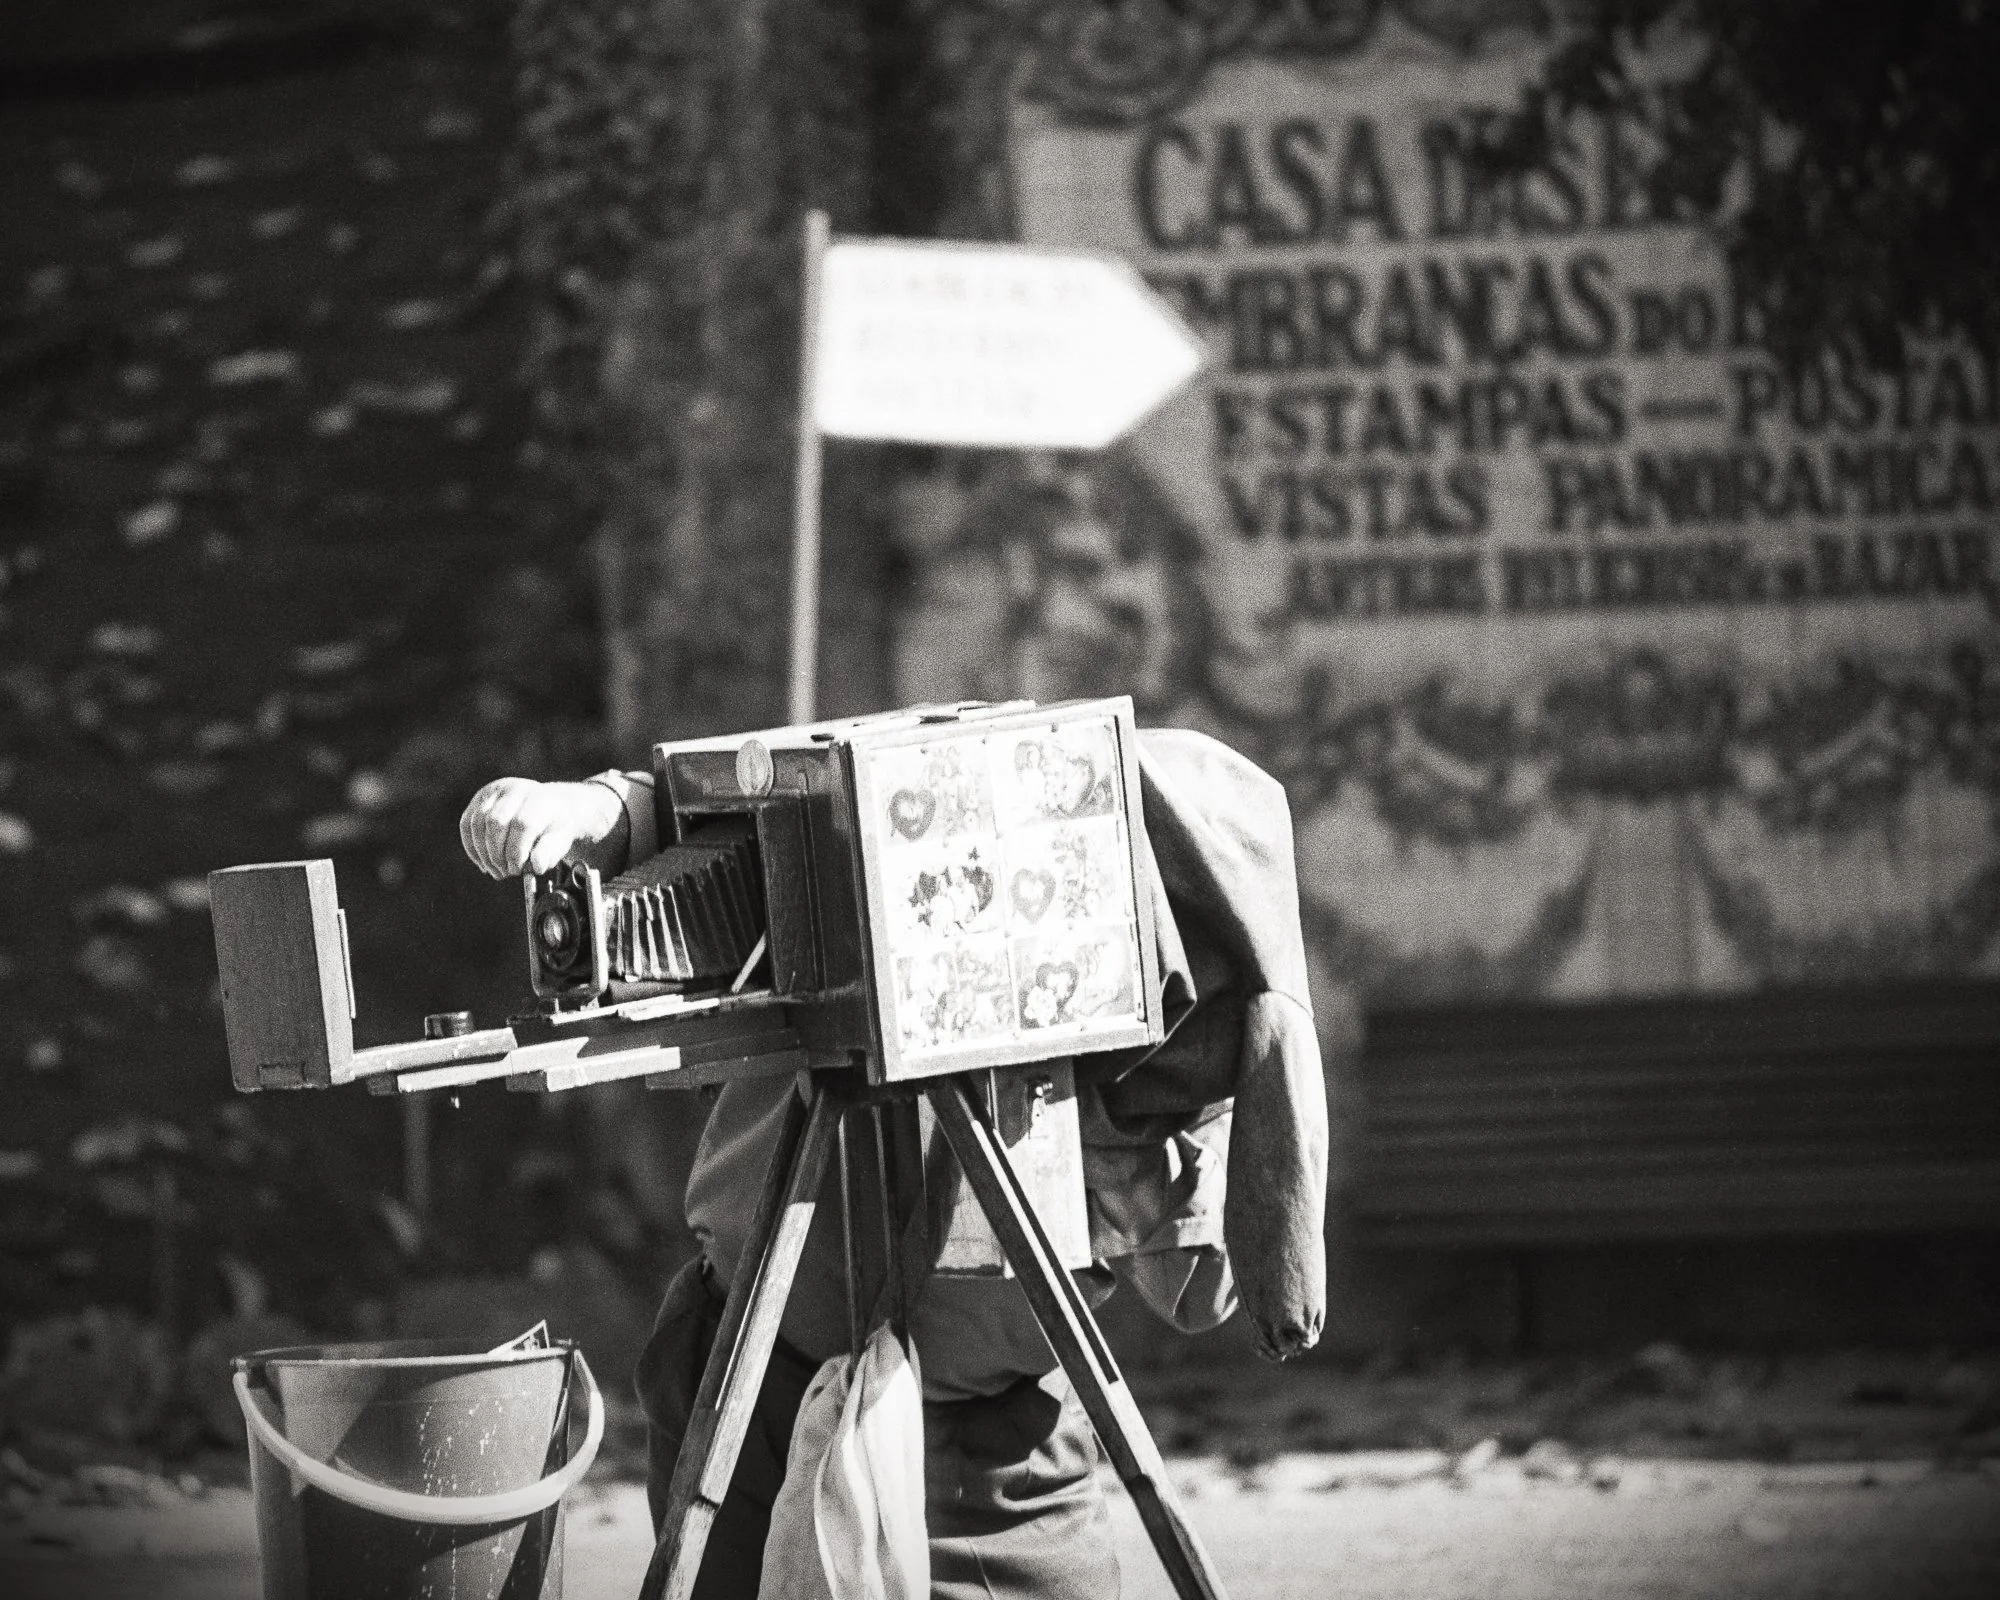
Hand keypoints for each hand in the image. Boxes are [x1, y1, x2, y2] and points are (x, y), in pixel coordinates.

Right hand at [458, 778, 624, 879]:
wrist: (548, 805)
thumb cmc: (553, 827)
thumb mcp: (561, 840)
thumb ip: (549, 853)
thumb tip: (536, 865)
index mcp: (540, 798)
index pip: (523, 823)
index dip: (516, 851)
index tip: (517, 871)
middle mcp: (516, 789)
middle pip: (496, 821)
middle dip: (497, 854)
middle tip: (505, 873)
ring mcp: (495, 791)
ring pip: (478, 823)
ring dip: (483, 853)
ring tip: (495, 871)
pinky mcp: (480, 798)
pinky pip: (466, 824)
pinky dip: (471, 847)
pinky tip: (483, 863)